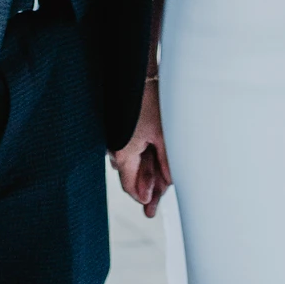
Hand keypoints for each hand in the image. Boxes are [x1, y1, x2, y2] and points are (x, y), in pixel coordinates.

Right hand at [111, 80, 171, 218]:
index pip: (129, 186)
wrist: (137, 73)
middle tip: (151, 211)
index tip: (150, 205)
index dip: (141, 197)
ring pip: (131, 163)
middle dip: (145, 189)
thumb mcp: (162, 135)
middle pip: (130, 176)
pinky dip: (141, 157)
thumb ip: (165, 162)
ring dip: (145, 173)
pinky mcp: (121, 129)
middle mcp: (116, 147)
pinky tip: (153, 160)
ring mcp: (117, 138)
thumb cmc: (149, 101)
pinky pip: (129, 150)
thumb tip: (168, 182)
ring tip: (159, 185)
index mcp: (123, 152)